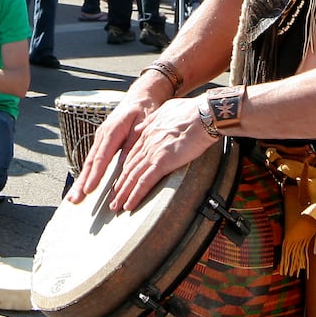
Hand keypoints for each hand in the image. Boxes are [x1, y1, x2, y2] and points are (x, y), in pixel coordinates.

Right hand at [67, 93, 157, 203]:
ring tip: (73, 199)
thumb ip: (133, 143)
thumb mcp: (143, 124)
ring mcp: (100, 138)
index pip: (101, 157)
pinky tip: (82, 187)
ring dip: (81, 181)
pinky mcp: (102, 142)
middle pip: (89, 163)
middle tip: (74, 200)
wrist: (140, 96)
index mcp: (112, 131)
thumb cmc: (144, 109)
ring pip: (89, 163)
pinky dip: (87, 174)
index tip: (89, 190)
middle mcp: (102, 135)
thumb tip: (125, 163)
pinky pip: (93, 160)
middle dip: (81, 183)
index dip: (95, 175)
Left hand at [109, 96, 217, 211]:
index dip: (125, 169)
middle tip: (112, 198)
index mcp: (147, 132)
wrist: (203, 114)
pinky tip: (129, 205)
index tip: (120, 180)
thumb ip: (153, 120)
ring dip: (122, 194)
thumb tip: (143, 127)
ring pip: (132, 177)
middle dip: (119, 185)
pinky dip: (135, 195)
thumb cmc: (192, 111)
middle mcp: (146, 143)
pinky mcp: (162, 162)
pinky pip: (144, 182)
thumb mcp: (166, 110)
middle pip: (128, 168)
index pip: (132, 155)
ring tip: (115, 206)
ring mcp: (153, 153)